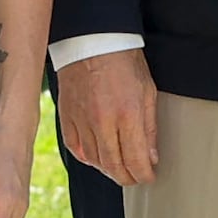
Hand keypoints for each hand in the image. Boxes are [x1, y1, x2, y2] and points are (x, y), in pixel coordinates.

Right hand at [58, 48, 160, 185]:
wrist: (92, 41)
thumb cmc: (123, 61)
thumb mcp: (147, 92)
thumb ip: (149, 127)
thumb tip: (150, 156)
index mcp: (127, 115)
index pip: (136, 161)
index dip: (144, 175)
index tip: (148, 176)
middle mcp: (102, 122)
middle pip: (114, 166)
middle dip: (128, 177)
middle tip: (135, 176)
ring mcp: (82, 121)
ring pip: (94, 161)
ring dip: (108, 169)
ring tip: (118, 167)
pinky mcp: (67, 117)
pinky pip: (75, 148)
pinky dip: (87, 157)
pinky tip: (97, 156)